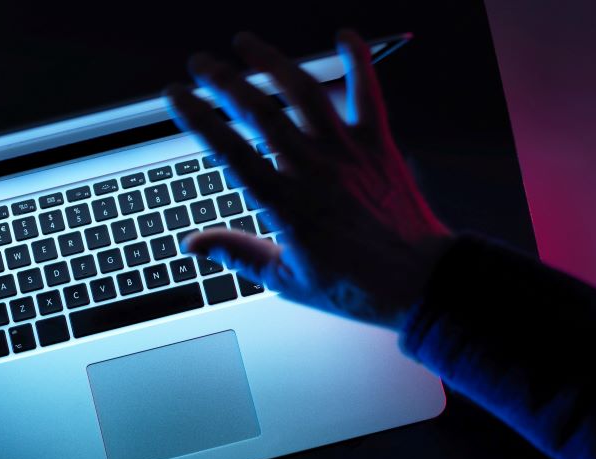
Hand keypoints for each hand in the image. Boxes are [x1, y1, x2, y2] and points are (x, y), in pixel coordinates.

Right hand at [163, 29, 453, 329]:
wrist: (418, 281)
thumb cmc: (355, 284)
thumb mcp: (286, 279)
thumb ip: (237, 253)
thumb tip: (193, 243)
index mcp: (285, 203)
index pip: (229, 151)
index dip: (198, 119)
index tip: (178, 97)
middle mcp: (312, 169)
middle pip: (260, 112)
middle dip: (224, 81)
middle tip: (201, 63)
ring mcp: (346, 152)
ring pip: (304, 93)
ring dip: (273, 62)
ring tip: (246, 43)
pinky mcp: (376, 145)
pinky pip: (368, 94)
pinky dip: (359, 61)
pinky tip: (344, 36)